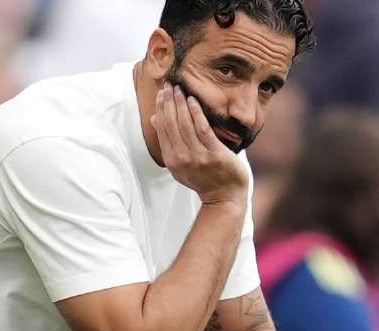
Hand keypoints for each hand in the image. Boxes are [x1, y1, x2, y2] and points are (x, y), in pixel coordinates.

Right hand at [150, 84, 248, 205]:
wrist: (224, 197)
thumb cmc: (203, 178)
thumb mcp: (180, 164)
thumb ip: (168, 143)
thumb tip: (154, 119)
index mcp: (172, 160)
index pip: (163, 129)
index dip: (161, 109)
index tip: (162, 93)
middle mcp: (182, 159)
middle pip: (172, 124)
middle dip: (169, 102)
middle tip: (169, 85)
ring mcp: (199, 157)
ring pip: (185, 125)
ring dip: (181, 104)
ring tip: (179, 89)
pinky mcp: (214, 155)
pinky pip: (203, 130)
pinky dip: (196, 113)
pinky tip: (193, 101)